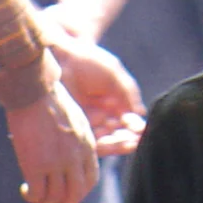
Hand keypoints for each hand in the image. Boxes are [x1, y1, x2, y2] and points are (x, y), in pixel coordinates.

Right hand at [6, 79, 99, 202]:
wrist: (33, 91)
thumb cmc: (49, 100)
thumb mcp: (74, 119)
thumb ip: (76, 140)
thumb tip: (70, 154)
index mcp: (87, 146)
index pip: (91, 180)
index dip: (80, 192)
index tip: (68, 192)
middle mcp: (74, 158)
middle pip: (76, 195)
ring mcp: (56, 163)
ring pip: (55, 198)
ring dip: (45, 202)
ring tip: (35, 195)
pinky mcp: (36, 165)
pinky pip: (37, 194)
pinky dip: (31, 197)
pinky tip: (25, 189)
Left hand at [47, 31, 146, 156]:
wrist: (62, 57)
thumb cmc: (89, 61)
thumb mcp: (114, 74)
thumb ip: (128, 92)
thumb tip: (141, 113)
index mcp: (116, 105)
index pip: (130, 123)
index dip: (136, 128)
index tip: (140, 129)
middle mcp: (104, 117)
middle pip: (118, 136)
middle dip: (126, 140)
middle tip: (130, 141)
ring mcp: (89, 123)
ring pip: (105, 142)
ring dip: (114, 145)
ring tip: (119, 142)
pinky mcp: (74, 127)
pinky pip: (88, 142)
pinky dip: (97, 144)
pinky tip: (103, 140)